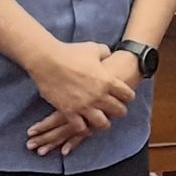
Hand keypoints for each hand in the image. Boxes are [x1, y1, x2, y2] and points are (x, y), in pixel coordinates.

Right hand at [27, 52, 142, 155]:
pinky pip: (81, 128)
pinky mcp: (69, 112)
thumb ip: (104, 53)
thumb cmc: (70, 52)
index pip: (128, 95)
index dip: (128, 96)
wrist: (47, 60)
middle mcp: (99, 96)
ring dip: (103, 122)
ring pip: (102, 123)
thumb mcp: (93, 48)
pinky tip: (82, 123)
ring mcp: (84, 106)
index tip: (125, 97)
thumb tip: (108, 55)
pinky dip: (83, 127)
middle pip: (119, 111)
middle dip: (120, 111)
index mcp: (107, 80)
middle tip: (116, 110)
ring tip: (101, 120)